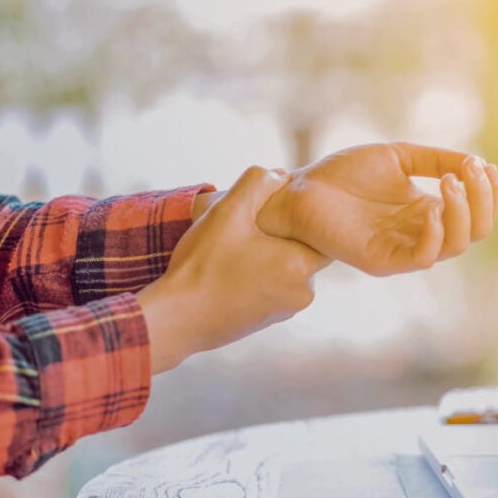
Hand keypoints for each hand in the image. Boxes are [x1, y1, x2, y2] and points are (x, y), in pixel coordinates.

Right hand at [138, 166, 330, 372]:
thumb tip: (281, 175)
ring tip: (236, 249)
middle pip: (304, 252)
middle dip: (281, 237)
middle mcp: (302, 293)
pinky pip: (272, 289)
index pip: (322, 234)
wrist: (176, 319)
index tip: (278, 211)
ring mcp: (284, 311)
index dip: (301, 218)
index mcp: (301, 266)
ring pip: (287, 270)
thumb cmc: (203, 265)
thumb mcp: (227, 212)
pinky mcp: (266, 321)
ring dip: (268, 257)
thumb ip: (257, 183)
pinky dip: (258, 277)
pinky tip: (231, 270)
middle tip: (249, 228)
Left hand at [256, 143, 497, 275]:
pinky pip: (422, 258)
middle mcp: (421, 234)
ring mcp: (403, 250)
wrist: (300, 189)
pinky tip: (431, 208)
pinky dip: (435, 235)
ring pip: (455, 246)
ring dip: (463, 212)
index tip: (484, 165)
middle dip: (483, 200)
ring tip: (451, 182)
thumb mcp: (399, 157)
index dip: (489, 192)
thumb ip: (436, 160)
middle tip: (470, 171)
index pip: (476, 213)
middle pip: (475, 231)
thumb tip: (476, 163)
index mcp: (428, 211)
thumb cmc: (345, 174)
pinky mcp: (383, 260)